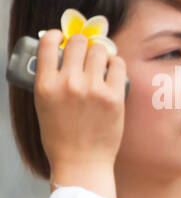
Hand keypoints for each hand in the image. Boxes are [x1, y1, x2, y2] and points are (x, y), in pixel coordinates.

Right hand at [34, 29, 125, 197]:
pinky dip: (116, 64)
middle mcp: (68, 83)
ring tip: (101, 60)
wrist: (82, 162)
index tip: (61, 37)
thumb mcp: (43, 106)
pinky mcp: (114, 97)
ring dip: (100, 51)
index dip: (56, 35)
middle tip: (86, 50)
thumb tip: (62, 58)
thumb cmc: (61, 137)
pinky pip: (118, 66)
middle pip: (78, 42)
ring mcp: (92, 89)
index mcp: (45, 85)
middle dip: (82, 43)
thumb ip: (51, 81)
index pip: (48, 43)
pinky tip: (114, 68)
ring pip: (99, 51)